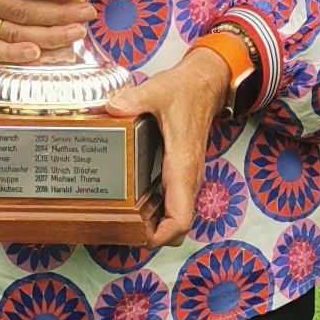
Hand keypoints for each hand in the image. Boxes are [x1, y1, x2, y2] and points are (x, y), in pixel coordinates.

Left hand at [107, 45, 234, 243]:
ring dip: (157, 225)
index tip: (139, 237)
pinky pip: (175, 202)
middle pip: (179, 225)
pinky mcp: (183, 171)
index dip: (162, 236)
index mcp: (183, 165)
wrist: (207, 82)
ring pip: (178, 215)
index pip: (181, 218)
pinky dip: (159, 212)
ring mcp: (188, 176)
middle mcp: (189, 176)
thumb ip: (135, 99)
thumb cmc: (185, 90)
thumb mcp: (158, 90)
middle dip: (155, 236)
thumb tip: (113, 107)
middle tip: (124, 231)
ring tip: (126, 222)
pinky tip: (135, 204)